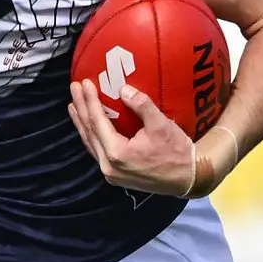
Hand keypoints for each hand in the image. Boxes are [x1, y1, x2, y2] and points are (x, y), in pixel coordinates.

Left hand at [69, 78, 207, 196]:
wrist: (188, 178)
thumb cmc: (176, 151)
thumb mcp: (161, 125)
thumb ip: (141, 105)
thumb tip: (123, 90)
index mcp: (117, 153)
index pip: (97, 122)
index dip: (90, 101)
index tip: (84, 83)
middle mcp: (109, 166)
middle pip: (89, 133)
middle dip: (81, 109)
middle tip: (74, 88)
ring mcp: (111, 173)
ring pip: (91, 144)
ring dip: (82, 123)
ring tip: (74, 105)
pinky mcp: (116, 176)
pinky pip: (98, 152)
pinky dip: (91, 136)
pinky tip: (89, 126)